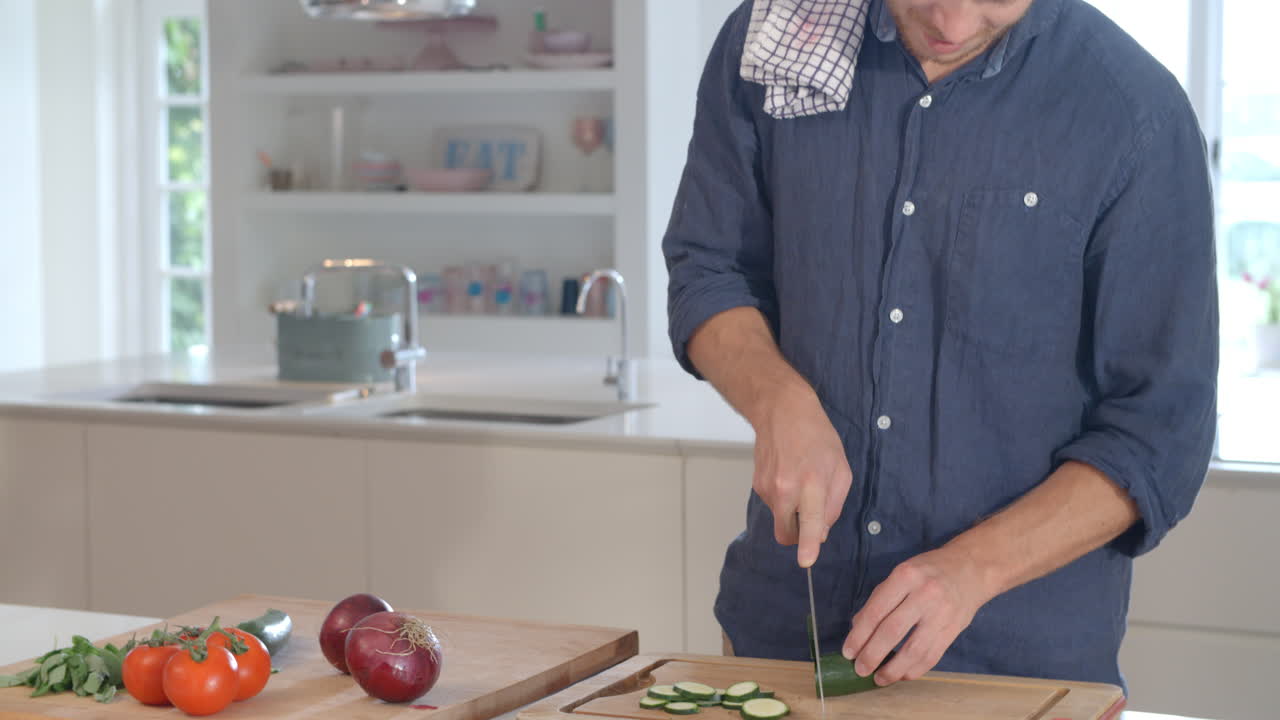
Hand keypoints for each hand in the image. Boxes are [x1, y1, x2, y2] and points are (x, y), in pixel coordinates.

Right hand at [751, 387, 852, 567]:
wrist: (782, 411)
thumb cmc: (818, 437)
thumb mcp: (841, 469)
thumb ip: (834, 505)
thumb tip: (819, 533)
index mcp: (812, 483)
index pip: (809, 520)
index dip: (807, 544)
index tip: (805, 561)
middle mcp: (785, 488)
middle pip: (787, 534)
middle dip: (799, 535)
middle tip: (811, 514)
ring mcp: (767, 488)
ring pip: (781, 518)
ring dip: (792, 510)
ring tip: (800, 479)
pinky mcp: (757, 485)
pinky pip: (774, 504)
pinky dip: (784, 497)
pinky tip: (788, 473)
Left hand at [841, 546, 992, 684]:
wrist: (970, 569)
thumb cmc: (928, 571)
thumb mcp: (901, 573)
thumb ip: (879, 599)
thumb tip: (857, 629)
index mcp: (905, 576)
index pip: (876, 611)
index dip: (859, 636)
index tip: (848, 653)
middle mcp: (924, 594)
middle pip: (892, 631)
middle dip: (872, 655)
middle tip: (860, 669)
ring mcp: (941, 613)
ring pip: (914, 650)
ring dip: (893, 669)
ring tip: (879, 678)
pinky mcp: (953, 629)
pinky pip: (932, 656)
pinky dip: (914, 669)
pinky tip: (901, 675)